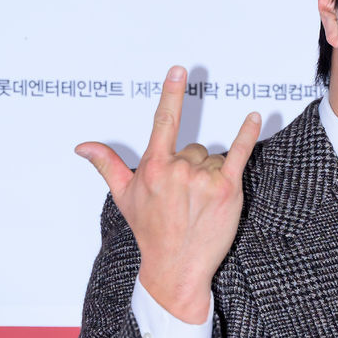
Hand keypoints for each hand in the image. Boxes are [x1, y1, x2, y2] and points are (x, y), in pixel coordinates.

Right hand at [75, 65, 260, 321]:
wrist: (176, 267)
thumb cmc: (151, 232)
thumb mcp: (124, 197)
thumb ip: (108, 165)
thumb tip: (83, 146)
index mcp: (154, 166)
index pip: (164, 121)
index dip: (171, 94)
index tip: (178, 70)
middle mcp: (179, 169)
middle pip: (195, 148)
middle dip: (193, 167)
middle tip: (187, 197)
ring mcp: (204, 178)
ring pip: (214, 158)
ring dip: (212, 174)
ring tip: (202, 202)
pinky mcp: (227, 190)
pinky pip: (240, 154)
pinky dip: (247, 134)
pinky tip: (253, 117)